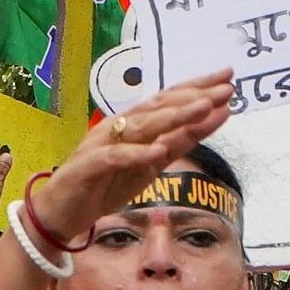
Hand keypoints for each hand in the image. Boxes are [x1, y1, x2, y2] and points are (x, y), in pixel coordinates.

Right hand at [33, 67, 235, 234]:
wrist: (61, 212)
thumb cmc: (105, 185)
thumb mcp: (151, 165)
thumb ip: (179, 141)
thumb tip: (213, 115)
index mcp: (134, 124)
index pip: (169, 100)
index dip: (198, 88)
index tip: (228, 78)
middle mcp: (118, 127)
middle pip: (159, 107)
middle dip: (193, 97)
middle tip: (224, 89)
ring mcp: (101, 144)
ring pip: (141, 126)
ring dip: (173, 117)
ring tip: (202, 108)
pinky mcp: (87, 166)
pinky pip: (115, 157)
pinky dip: (136, 154)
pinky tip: (158, 150)